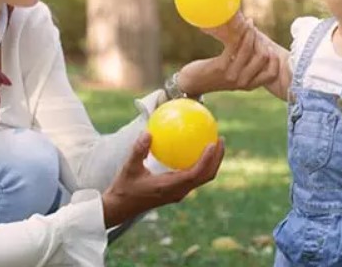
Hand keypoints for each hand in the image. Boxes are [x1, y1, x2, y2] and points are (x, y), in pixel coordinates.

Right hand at [101, 132, 223, 227]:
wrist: (121, 208)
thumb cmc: (124, 188)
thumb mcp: (129, 168)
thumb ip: (138, 151)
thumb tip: (148, 132)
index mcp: (170, 187)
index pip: (195, 174)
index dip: (207, 160)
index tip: (213, 143)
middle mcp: (178, 191)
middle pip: (206, 176)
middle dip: (217, 158)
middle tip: (220, 138)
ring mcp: (179, 192)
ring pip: (203, 177)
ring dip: (212, 161)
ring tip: (215, 142)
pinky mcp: (177, 190)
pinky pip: (195, 176)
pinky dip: (201, 163)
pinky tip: (196, 148)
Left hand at [177, 20, 280, 94]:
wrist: (192, 82)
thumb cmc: (214, 75)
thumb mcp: (234, 75)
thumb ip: (247, 66)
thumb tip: (260, 44)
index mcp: (250, 85)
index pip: (272, 73)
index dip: (274, 57)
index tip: (267, 44)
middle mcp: (243, 82)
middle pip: (263, 57)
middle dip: (260, 39)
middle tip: (254, 28)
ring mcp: (233, 75)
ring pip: (249, 49)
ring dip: (249, 32)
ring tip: (248, 23)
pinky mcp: (222, 67)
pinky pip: (235, 46)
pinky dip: (239, 33)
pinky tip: (239, 25)